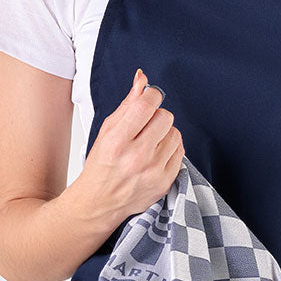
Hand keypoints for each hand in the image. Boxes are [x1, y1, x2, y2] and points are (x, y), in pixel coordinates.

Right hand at [79, 68, 183, 222]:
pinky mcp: (165, 182)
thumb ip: (127, 104)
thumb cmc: (102, 164)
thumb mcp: (107, 130)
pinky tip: (156, 154)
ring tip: (150, 142)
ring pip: (175, 134)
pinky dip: (170, 149)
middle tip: (145, 126)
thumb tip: (142, 78)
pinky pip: (180, 152)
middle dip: (157, 116)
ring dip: (165, 133)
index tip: (150, 98)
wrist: (99, 202)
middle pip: (165, 117)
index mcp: (117, 141)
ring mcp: (153, 171)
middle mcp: (136, 157)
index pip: (147, 105)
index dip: (152, 96)